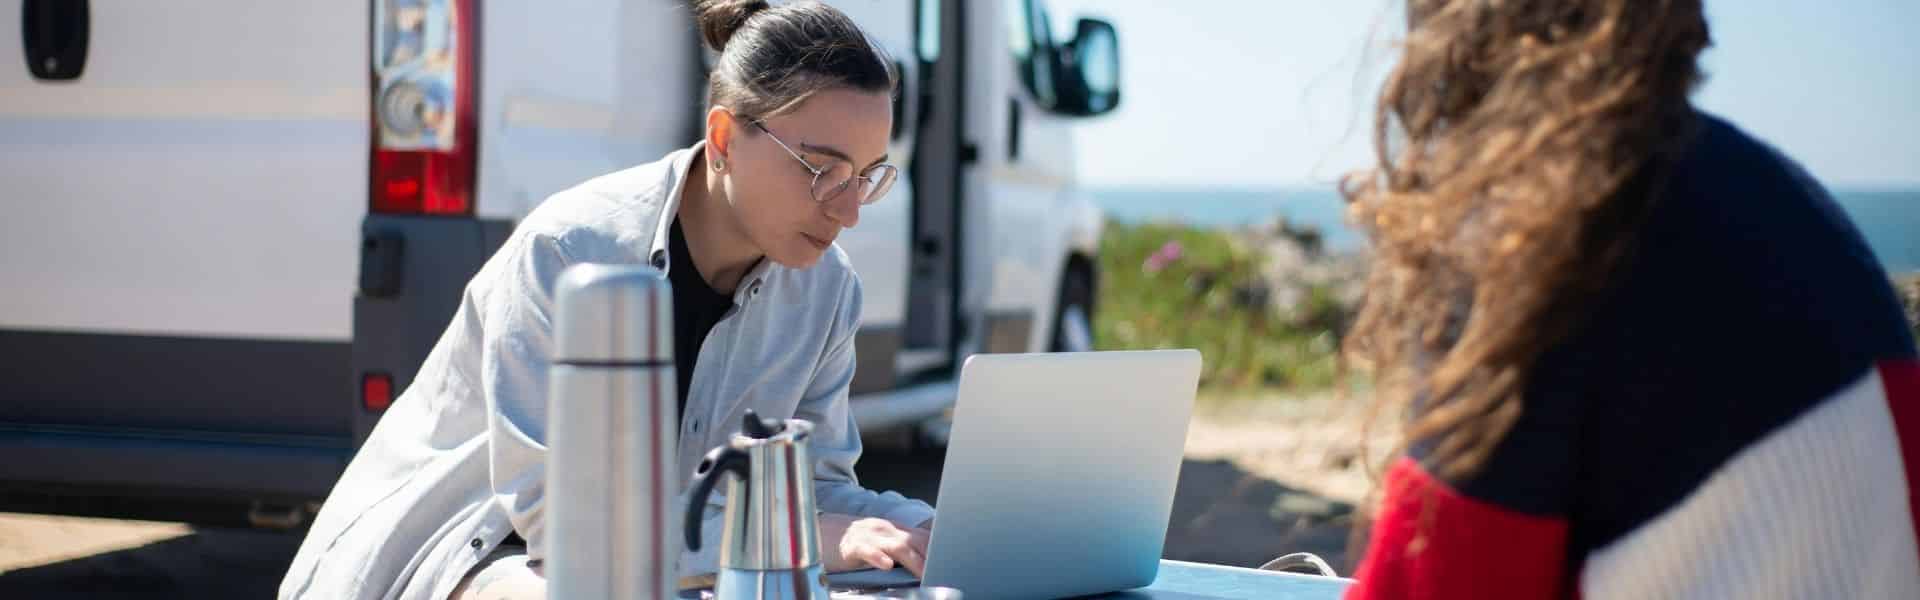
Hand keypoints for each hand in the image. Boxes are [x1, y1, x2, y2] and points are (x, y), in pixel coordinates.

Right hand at [816, 513, 931, 575]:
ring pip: (896, 546)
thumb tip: (924, 564)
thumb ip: (900, 550)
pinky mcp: (852, 545)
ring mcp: (869, 535)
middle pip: (914, 541)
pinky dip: (878, 557)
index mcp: (894, 529)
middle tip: (942, 571)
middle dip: (930, 557)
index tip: (949, 563)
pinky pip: (867, 550)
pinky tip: (886, 566)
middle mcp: (885, 529)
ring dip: (912, 560)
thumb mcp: (881, 543)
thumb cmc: (855, 543)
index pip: (923, 537)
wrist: (822, 532)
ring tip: (923, 573)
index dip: (937, 550)